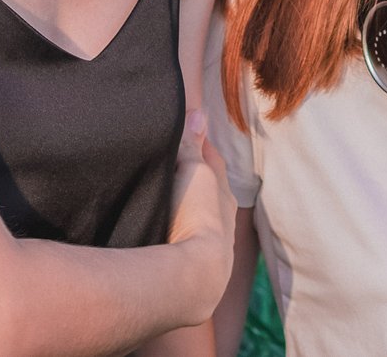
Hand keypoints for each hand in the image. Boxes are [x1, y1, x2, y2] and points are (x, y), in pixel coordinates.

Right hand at [168, 109, 235, 318]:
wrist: (194, 274)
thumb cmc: (195, 216)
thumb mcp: (192, 171)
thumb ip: (192, 144)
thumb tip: (200, 113)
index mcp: (223, 194)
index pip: (211, 162)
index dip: (198, 147)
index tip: (184, 135)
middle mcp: (223, 219)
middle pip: (207, 191)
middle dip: (192, 178)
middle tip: (170, 165)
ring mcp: (213, 246)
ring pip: (198, 218)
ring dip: (184, 209)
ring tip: (162, 200)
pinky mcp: (198, 268)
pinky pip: (187, 241)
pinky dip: (177, 232)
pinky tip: (162, 234)